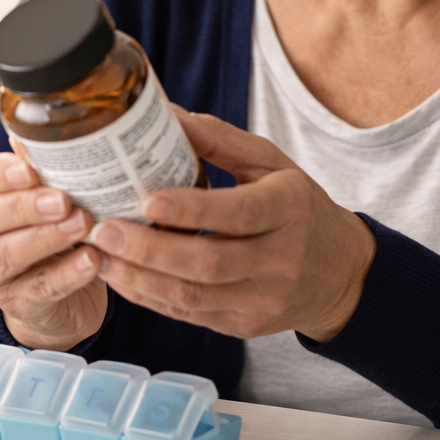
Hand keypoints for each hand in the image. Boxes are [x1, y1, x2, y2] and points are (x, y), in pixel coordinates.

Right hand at [0, 150, 106, 349]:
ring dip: (45, 238)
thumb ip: (42, 165)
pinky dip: (68, 274)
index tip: (29, 170)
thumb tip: (53, 128)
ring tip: (82, 225)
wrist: (60, 294)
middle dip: (24, 207)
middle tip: (63, 200)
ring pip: (5, 256)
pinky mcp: (16, 304)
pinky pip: (40, 289)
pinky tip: (93, 260)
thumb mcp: (43, 193)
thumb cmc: (49, 228)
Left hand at [87, 107, 374, 341]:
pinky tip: (121, 277)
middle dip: (149, 250)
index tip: (148, 199)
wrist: (340, 272)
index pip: (239, 213)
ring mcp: (263, 299)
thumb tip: (165, 113)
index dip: (193, 210)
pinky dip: (151, 297)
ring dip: (140, 278)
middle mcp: (281, 259)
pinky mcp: (245, 326)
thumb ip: (219, 139)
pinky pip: (191, 315)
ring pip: (194, 297)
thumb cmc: (297, 206)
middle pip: (209, 263)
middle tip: (103, 230)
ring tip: (99, 256)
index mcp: (289, 208)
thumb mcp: (270, 163)